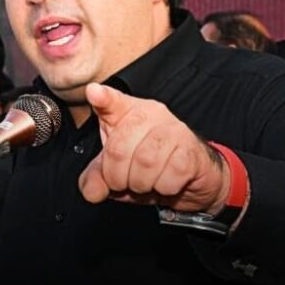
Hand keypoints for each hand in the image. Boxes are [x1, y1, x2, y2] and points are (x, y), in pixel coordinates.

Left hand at [78, 83, 229, 213]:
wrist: (192, 178)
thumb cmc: (151, 167)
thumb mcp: (117, 172)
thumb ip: (97, 177)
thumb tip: (92, 192)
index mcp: (127, 113)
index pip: (112, 102)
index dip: (103, 98)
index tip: (93, 93)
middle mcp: (151, 114)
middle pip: (119, 149)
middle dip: (117, 177)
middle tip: (125, 182)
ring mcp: (174, 129)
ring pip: (145, 162)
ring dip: (141, 184)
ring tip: (147, 183)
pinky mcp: (192, 149)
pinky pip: (169, 176)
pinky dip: (164, 188)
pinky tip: (167, 182)